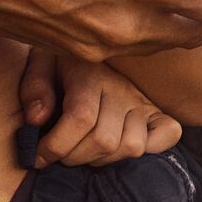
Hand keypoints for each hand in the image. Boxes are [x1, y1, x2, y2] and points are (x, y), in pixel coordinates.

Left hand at [19, 48, 182, 166]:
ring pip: (131, 146)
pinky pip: (167, 135)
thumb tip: (37, 119)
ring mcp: (142, 102)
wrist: (92, 42)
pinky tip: (120, 149)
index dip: (55, 146)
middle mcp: (121, 88)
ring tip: (84, 152)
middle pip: (104, 139)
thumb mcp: (39, 65)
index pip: (81, 118)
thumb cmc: (60, 64)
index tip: (36, 157)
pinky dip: (150, 149)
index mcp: (92, 73)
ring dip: (102, 159)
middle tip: (58, 155)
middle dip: (73, 157)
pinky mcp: (156, 112)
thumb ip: (34, 88)